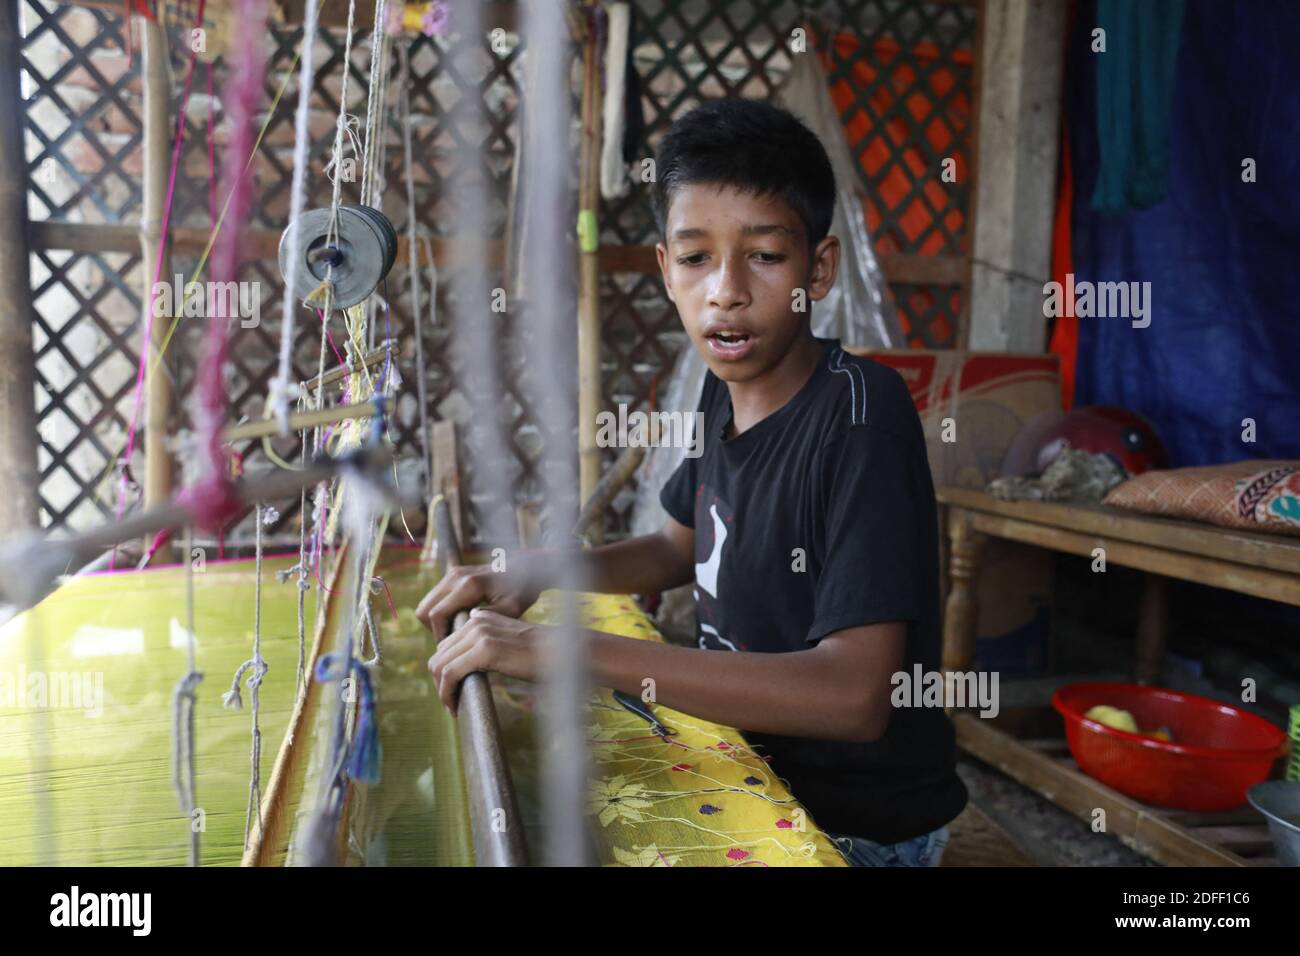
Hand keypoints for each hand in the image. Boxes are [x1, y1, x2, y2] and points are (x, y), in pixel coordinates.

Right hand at [414, 560, 542, 641]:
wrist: (526, 568)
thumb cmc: (522, 590)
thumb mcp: (512, 608)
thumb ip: (488, 620)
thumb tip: (466, 633)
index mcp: (468, 585)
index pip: (437, 615)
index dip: (440, 635)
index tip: (453, 650)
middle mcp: (455, 576)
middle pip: (424, 610)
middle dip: (434, 630)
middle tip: (453, 643)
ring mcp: (452, 573)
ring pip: (426, 604)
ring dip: (436, 622)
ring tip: (456, 633)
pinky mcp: (452, 575)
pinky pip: (435, 599)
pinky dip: (440, 613)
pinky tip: (459, 622)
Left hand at [426, 608, 545, 712]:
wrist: (563, 652)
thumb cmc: (542, 653)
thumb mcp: (510, 642)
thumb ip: (489, 642)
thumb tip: (471, 656)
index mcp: (481, 617)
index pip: (447, 645)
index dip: (445, 670)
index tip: (453, 690)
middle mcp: (476, 621)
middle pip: (439, 655)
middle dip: (440, 681)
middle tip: (451, 702)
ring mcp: (479, 634)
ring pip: (441, 665)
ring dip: (442, 690)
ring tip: (452, 706)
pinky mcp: (484, 650)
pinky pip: (451, 674)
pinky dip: (447, 693)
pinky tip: (455, 707)